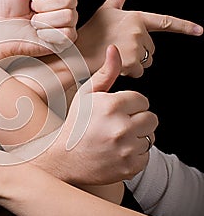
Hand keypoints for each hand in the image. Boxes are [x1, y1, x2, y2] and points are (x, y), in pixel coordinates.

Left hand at [0, 0, 77, 60]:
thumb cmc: (4, 0)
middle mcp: (63, 0)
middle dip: (41, 3)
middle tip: (29, 8)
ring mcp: (65, 20)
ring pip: (68, 15)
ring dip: (43, 20)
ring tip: (31, 21)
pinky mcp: (64, 39)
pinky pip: (67, 33)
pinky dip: (48, 34)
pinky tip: (38, 33)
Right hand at [29, 44, 158, 184]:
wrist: (63, 160)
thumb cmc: (75, 125)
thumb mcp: (86, 95)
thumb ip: (105, 72)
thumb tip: (114, 48)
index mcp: (110, 106)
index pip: (142, 100)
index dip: (130, 106)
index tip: (115, 112)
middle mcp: (120, 127)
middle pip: (151, 119)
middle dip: (137, 121)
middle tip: (117, 126)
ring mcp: (125, 149)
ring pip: (150, 138)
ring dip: (137, 138)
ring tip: (116, 140)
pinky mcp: (129, 167)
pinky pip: (146, 156)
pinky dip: (134, 155)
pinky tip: (117, 153)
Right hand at [77, 0, 202, 76]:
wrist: (76, 50)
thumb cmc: (91, 30)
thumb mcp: (106, 9)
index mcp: (136, 17)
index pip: (166, 22)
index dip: (184, 26)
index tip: (199, 31)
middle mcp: (139, 31)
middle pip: (151, 49)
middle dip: (139, 51)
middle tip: (119, 48)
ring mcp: (135, 46)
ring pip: (146, 62)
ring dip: (134, 63)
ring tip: (116, 55)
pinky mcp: (131, 62)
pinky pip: (139, 72)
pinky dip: (129, 72)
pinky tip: (115, 64)